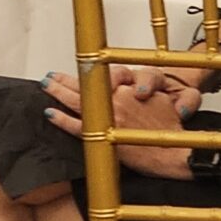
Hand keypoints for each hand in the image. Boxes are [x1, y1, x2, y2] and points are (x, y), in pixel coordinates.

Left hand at [43, 63, 199, 176]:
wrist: (173, 152)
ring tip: (47, 86)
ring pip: (76, 101)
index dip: (88, 71)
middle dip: (67, 79)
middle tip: (53, 76)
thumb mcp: (160, 98)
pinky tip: (50, 113)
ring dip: (58, 92)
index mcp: (130, 88)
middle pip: (85, 85)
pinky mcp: (102, 138)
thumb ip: (142, 88)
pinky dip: (61, 119)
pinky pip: (75, 126)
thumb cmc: (169, 128)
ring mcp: (107, 119)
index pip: (103, 74)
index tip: (80, 68)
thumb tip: (129, 85)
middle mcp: (116, 100)